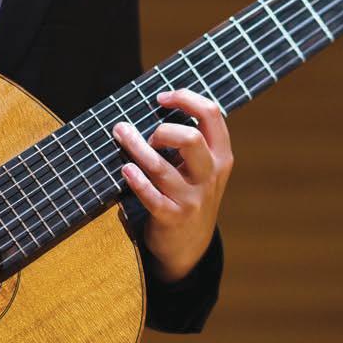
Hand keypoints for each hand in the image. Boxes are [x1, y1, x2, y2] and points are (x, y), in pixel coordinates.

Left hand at [112, 89, 232, 282]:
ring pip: (161, 166)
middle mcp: (210, 175)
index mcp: (221, 156)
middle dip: (162, 130)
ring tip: (120, 133)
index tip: (162, 98)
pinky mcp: (172, 217)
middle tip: (148, 135)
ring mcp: (192, 198)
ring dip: (136, 147)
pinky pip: (151, 196)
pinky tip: (125, 169)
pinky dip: (136, 180)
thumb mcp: (204, 168)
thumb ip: (193, 142)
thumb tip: (160, 104)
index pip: (211, 115)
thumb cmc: (190, 194)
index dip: (186, 98)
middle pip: (191, 139)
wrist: (190, 245)